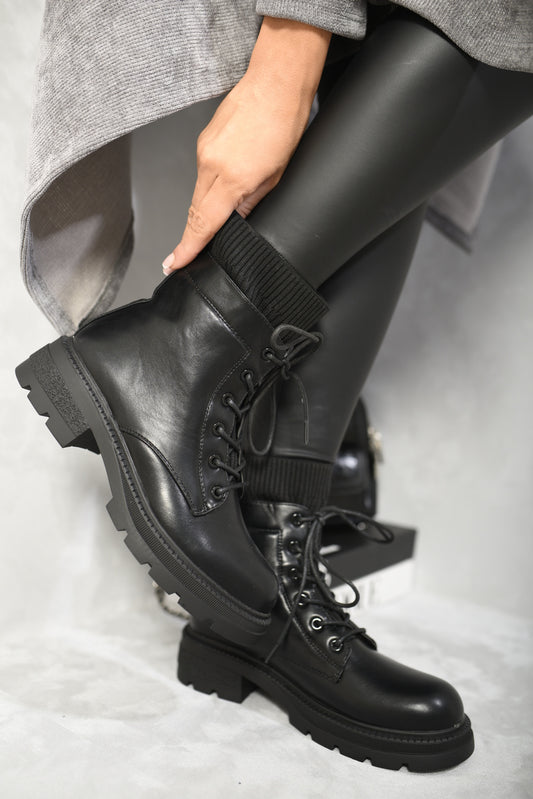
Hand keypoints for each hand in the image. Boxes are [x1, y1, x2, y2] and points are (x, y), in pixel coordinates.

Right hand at [162, 17, 330, 272]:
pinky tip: (226, 183)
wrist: (276, 83)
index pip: (203, 223)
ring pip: (199, 192)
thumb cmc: (284, 124)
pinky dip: (210, 185)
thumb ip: (250, 202)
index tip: (173, 264)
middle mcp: (211, 165)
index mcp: (231, 179)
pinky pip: (202, 173)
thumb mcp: (275, 176)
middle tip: (185, 256)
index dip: (187, 248)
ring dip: (206, 207)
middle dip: (192, 235)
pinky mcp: (204, 140)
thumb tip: (234, 223)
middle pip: (195, 211)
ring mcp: (204, 150)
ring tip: (220, 215)